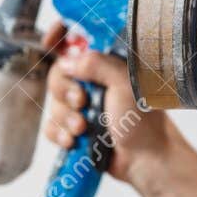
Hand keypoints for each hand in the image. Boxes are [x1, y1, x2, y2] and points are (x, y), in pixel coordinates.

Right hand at [41, 22, 172, 184]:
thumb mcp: (124, 83)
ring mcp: (83, 106)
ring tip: (83, 129)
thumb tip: (67, 61)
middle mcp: (93, 82)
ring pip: (54, 103)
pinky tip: (73, 141)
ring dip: (66, 117)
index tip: (50, 42)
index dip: (61, 35)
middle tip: (82, 102)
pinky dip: (59, 134)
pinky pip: (52, 126)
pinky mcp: (75, 128)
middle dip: (65, 91)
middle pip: (58, 74)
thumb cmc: (144, 121)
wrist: (146, 161)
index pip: (79, 39)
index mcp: (107, 64)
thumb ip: (96, 64)